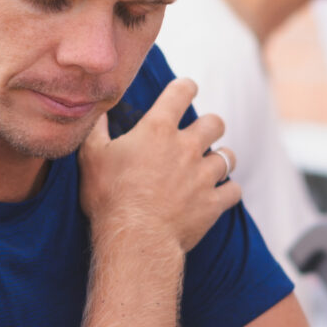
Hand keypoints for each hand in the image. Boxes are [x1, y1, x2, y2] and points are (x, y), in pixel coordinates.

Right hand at [78, 79, 241, 252]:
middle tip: (200, 134)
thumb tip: (100, 112)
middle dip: (210, 125)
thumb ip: (97, 131)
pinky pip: (233, 190)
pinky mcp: (212, 203)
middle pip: (215, 122)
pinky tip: (219, 194)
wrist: (134, 239)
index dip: (186, 87)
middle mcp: (186, 148)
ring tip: (209, 167)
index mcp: (157, 130)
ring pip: (228, 157)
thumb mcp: (92, 158)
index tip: (186, 89)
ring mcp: (203, 176)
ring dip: (220, 159)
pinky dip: (228, 191)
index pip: (181, 91)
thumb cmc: (109, 198)